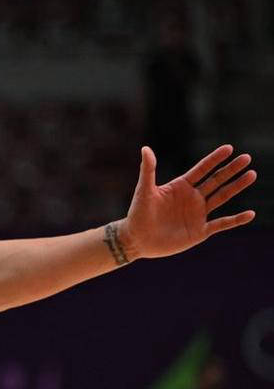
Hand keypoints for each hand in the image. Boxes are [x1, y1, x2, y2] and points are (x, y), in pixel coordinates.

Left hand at [120, 145, 255, 259]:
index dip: (214, 159)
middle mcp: (192, 198)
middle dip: (231, 169)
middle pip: (216, 180)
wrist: (136, 240)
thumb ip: (148, 170)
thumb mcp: (144, 191)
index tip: (229, 148)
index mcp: (181, 187)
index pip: (202, 170)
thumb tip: (146, 148)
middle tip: (247, 157)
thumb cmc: (138, 214)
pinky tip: (250, 214)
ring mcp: (197, 214)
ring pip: (222, 197)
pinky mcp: (200, 231)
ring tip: (252, 175)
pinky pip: (221, 224)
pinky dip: (236, 220)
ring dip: (237, 187)